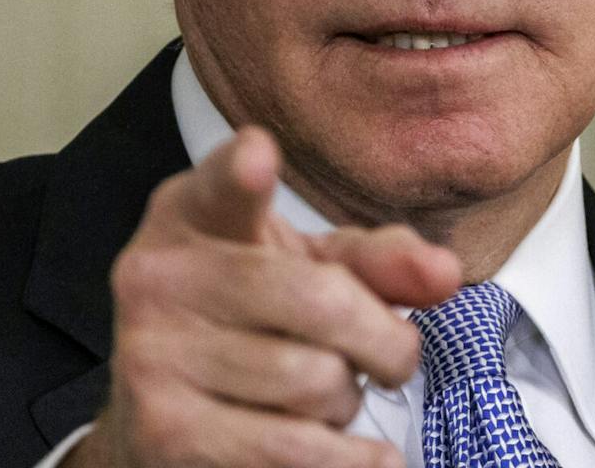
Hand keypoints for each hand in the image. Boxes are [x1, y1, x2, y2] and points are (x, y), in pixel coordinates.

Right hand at [67, 127, 461, 467]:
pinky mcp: (164, 432)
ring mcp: (152, 356)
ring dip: (347, 404)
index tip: (258, 157)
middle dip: (384, 342)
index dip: (242, 172)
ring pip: (317, 384)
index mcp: (194, 215)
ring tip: (324, 398)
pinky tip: (364, 457)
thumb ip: (377, 262)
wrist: (168, 413)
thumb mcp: (310, 271)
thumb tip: (441, 274)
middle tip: (389, 357)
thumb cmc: (251, 324)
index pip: (222, 187)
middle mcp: (159, 276)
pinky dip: (350, 462)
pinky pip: (296, 451)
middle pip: (323, 302)